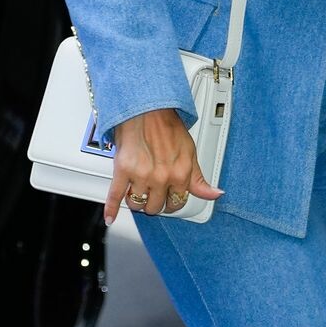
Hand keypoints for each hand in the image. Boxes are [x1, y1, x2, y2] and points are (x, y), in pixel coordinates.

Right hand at [105, 109, 221, 224]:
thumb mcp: (190, 153)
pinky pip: (115, 195)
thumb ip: (199, 179)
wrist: (147, 109)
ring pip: (137, 204)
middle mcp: (161, 177)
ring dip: (136, 201)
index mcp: (180, 174)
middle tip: (151, 192)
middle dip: (153, 202)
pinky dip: (111, 208)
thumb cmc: (167, 127)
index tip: (167, 199)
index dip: (171, 202)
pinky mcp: (122, 170)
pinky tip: (110, 217)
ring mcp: (141, 175)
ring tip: (137, 191)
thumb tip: (215, 194)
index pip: (176, 203)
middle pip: (155, 207)